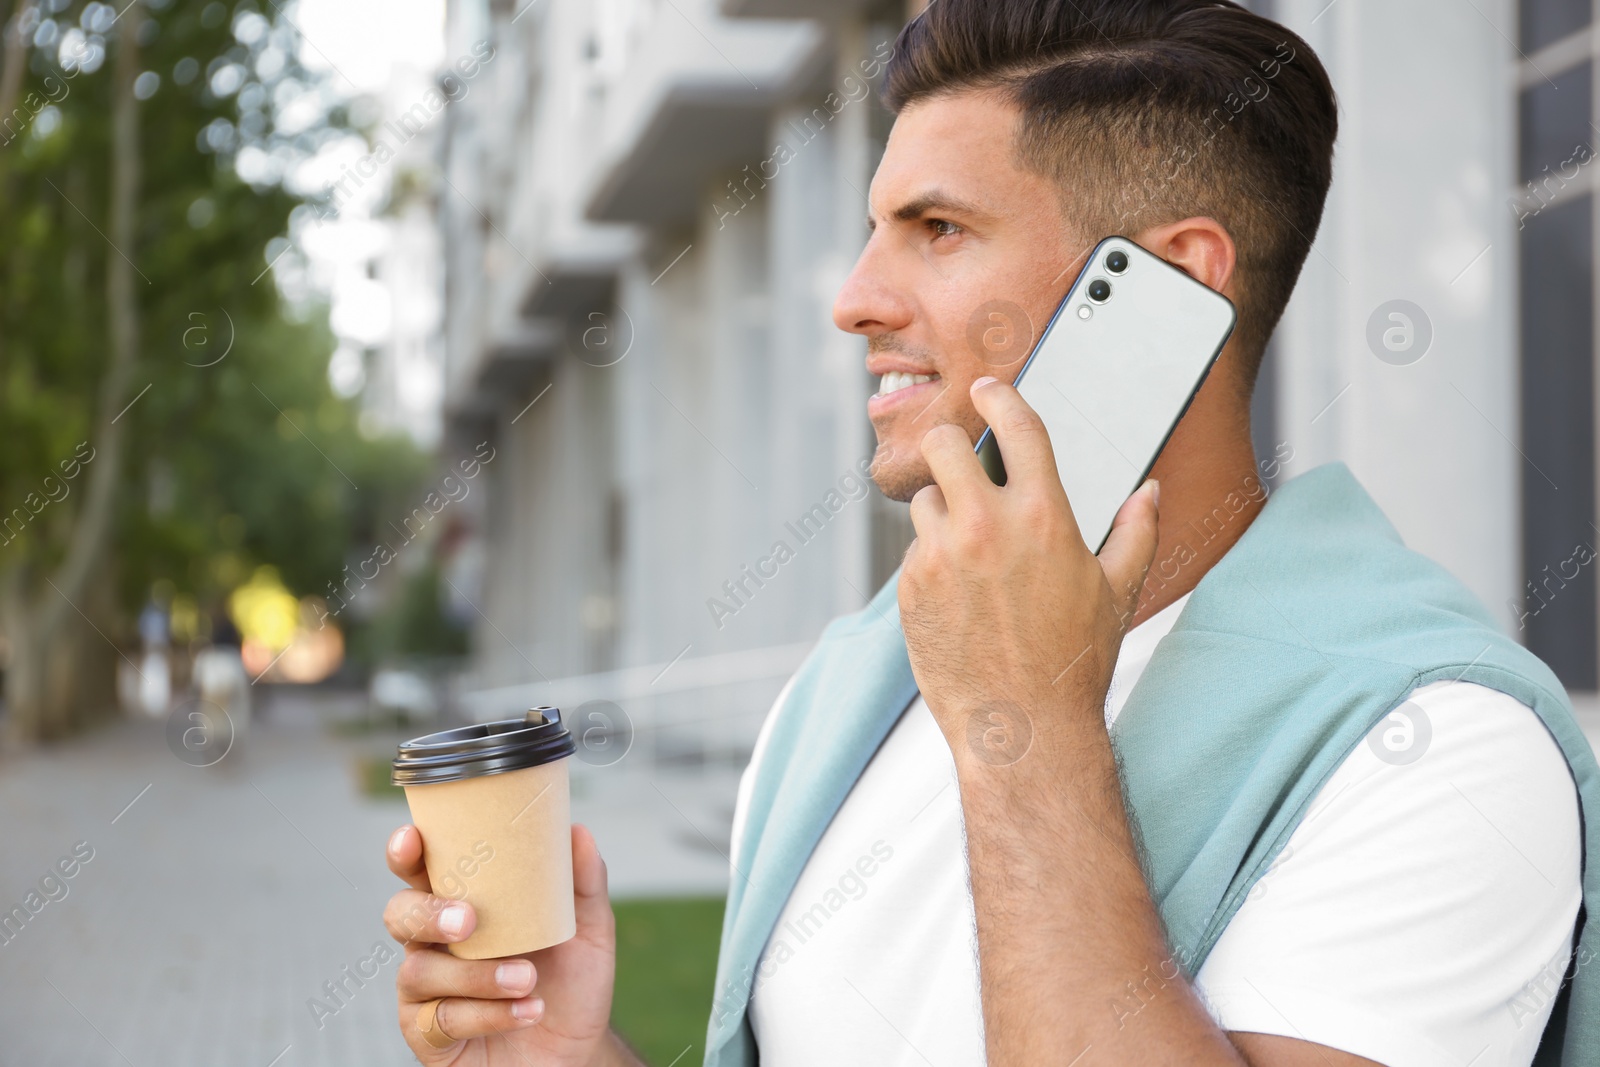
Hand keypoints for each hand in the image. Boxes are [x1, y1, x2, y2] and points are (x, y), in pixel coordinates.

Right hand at [385, 822, 622, 1065]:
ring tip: (527, 979)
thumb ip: (583, 882)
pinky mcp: (428, 1035)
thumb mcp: (588, 929)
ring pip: (420, 970)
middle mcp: (434, 943)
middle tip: (470, 920)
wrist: (576, 1050)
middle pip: (399, 914)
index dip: (406, 852)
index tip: (414, 840)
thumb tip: (577, 831)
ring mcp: (426, 991)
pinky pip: (440, 1019)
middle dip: (428, 914)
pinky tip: (527, 1011)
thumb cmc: (571, 982)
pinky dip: (489, 1014)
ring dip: (477, 975)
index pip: (421, 870)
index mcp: (463, 904)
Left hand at [898, 376, 1160, 766]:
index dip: (999, 396)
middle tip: (962, 460)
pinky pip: (914, 549)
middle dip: (952, 445)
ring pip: (925, 498)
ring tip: (970, 549)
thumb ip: (1137, 531)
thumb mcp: (1117, 592)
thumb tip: (1150, 491)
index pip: (1016, 426)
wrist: (1022, 727)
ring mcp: (942, 556)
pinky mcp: (911, 587)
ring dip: (943, 510)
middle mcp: (987, 526)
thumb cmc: (1075, 662)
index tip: (988, 389)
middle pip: (944, 444)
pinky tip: (958, 591)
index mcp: (1045, 517)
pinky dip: (931, 558)